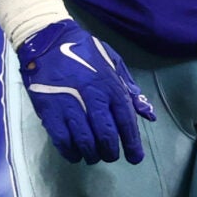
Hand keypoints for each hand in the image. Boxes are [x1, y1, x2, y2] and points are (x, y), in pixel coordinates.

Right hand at [15, 20, 152, 164]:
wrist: (47, 39)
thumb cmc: (83, 51)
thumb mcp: (113, 62)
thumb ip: (130, 89)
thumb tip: (149, 114)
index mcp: (110, 86)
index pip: (126, 122)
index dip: (132, 144)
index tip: (135, 158)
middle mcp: (92, 98)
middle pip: (106, 136)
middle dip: (110, 152)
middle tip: (110, 156)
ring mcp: (69, 105)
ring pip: (85, 141)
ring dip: (91, 154)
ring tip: (93, 156)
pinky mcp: (50, 111)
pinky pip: (62, 140)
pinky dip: (70, 152)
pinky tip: (74, 154)